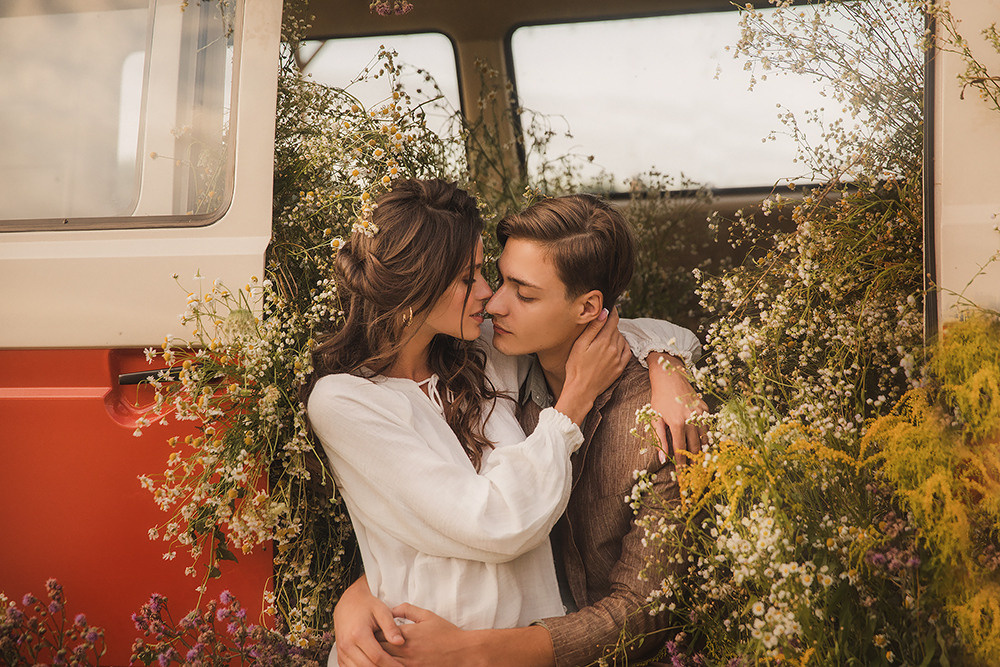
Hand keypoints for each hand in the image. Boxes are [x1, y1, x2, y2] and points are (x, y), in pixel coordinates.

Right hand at [334, 576, 404, 666]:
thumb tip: (400, 642)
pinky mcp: (340, 655)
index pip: (377, 657)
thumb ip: (391, 627)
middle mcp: (347, 644)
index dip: (391, 665)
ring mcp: (342, 651)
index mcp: (358, 634)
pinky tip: (375, 666)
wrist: (349, 602)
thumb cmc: (367, 606)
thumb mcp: (382, 611)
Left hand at [381, 604, 481, 666]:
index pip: (379, 634)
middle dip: (373, 646)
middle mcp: (405, 651)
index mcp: (407, 634)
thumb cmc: (446, 633)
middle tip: (369, 643)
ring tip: (376, 654)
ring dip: (379, 658)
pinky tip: (389, 662)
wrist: (462, 652)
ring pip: (385, 663)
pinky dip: (390, 665)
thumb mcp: (427, 615)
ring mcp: (409, 664)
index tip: (372, 630)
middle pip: (379, 650)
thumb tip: (391, 609)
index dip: (373, 633)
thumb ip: (407, 609)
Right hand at [558, 308, 630, 424]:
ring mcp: (619, 358)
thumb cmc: (576, 367)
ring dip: (615, 335)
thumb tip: (604, 312)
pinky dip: (622, 345)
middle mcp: (615, 348)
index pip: (613, 319)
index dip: (612, 311)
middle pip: (616, 329)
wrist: (581, 390)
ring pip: (621, 339)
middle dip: (611, 323)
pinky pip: (626, 351)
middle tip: (603, 322)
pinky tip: (614, 346)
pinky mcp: (620, 367)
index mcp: (604, 341)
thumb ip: (593, 328)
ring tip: (604, 337)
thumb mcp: (580, 345)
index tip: (610, 307)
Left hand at [648, 352, 707, 466]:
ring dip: (702, 451)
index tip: (682, 476)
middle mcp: (691, 420)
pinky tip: (704, 444)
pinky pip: (708, 427)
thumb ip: (659, 439)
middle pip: (695, 447)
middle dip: (694, 462)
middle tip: (694, 474)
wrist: (669, 376)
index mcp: (677, 423)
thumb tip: (661, 460)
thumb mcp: (654, 418)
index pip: (680, 450)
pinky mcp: (705, 409)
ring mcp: (700, 414)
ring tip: (700, 462)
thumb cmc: (659, 398)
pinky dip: (707, 437)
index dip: (681, 465)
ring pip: (705, 439)